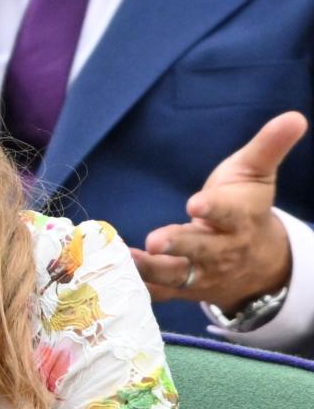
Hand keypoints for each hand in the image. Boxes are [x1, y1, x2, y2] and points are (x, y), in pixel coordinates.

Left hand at [132, 112, 307, 312]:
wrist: (258, 263)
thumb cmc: (247, 207)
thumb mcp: (257, 175)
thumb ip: (269, 146)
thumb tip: (295, 117)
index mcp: (239, 219)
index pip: (228, 213)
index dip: (214, 209)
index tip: (196, 203)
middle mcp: (221, 250)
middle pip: (200, 249)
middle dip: (179, 245)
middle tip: (154, 241)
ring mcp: (201, 272)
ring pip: (176, 273)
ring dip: (151, 269)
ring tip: (128, 257)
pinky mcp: (182, 287)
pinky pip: (159, 291)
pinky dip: (139, 286)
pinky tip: (114, 275)